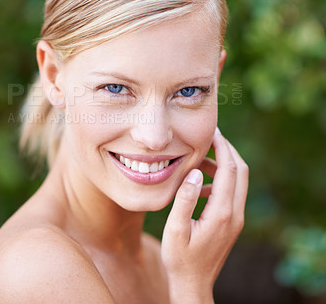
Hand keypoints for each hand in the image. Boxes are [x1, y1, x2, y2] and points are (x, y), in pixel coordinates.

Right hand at [161, 128, 248, 303]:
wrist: (194, 284)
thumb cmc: (180, 258)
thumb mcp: (175, 229)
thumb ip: (184, 199)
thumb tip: (194, 174)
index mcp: (222, 213)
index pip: (229, 170)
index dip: (222, 147)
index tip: (212, 131)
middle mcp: (235, 213)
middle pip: (241, 171)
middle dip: (228, 150)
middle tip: (211, 136)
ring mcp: (236, 218)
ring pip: (237, 181)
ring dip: (222, 164)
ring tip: (198, 157)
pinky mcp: (232, 222)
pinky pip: (231, 192)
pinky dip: (219, 179)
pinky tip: (199, 183)